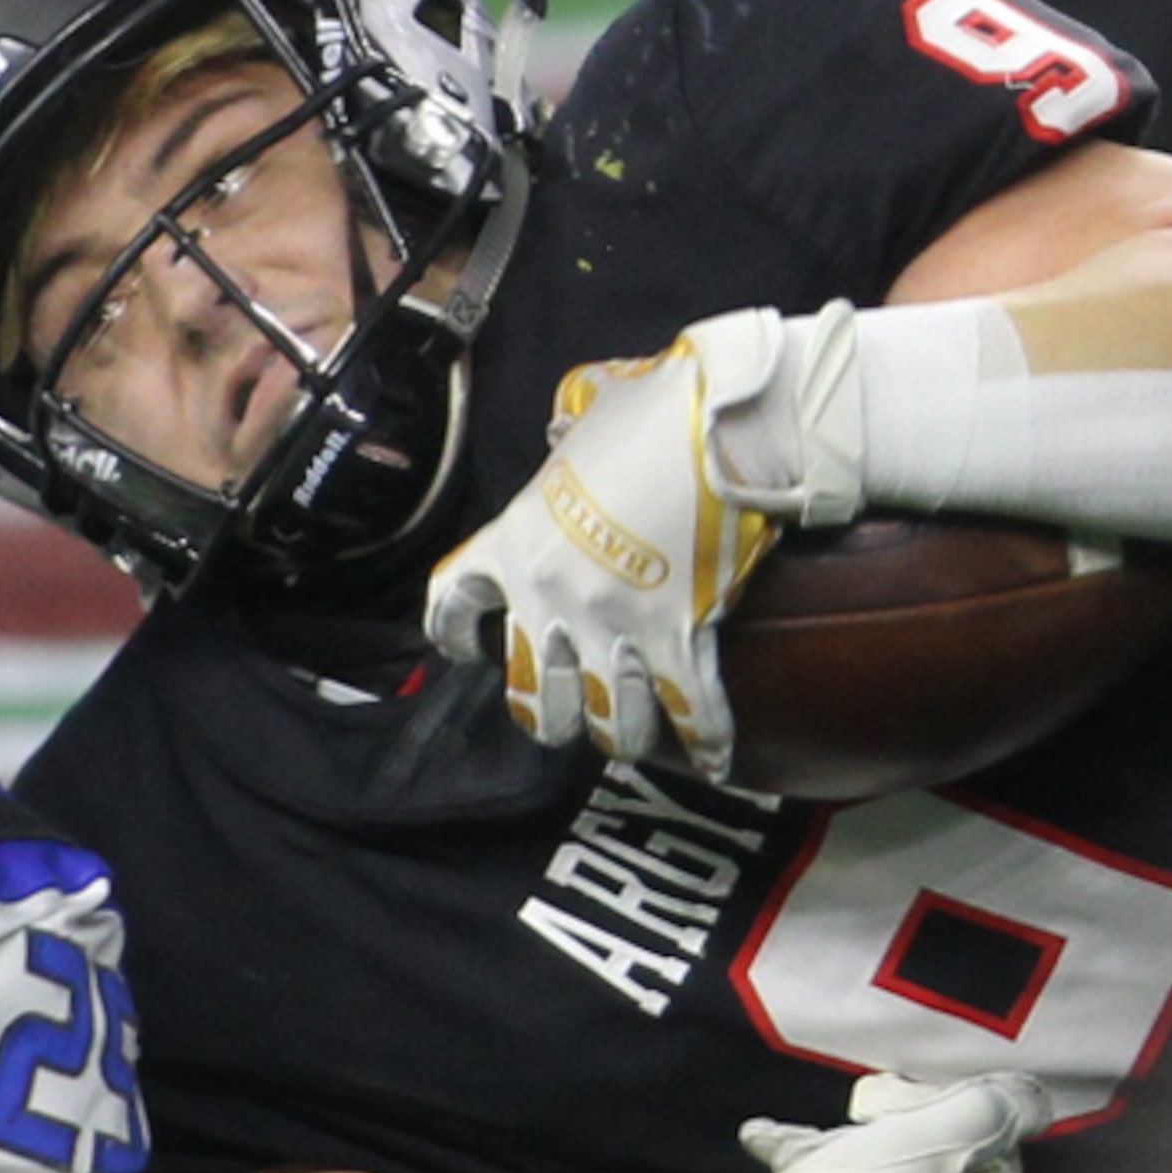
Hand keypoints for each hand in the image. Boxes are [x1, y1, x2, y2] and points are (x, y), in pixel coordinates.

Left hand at [426, 302, 862, 780]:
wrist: (718, 423)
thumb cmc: (654, 410)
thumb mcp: (585, 413)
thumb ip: (567, 426)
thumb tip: (569, 420)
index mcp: (515, 541)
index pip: (453, 603)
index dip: (455, 634)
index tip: (468, 651)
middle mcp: (551, 596)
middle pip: (532, 693)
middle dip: (550, 716)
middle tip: (569, 716)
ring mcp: (613, 625)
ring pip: (605, 719)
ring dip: (621, 736)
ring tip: (631, 739)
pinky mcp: (678, 638)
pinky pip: (688, 712)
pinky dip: (705, 743)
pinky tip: (714, 762)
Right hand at [633, 1071, 1050, 1172]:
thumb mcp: (935, 1141)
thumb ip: (991, 1111)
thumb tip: (1038, 1099)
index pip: (995, 1159)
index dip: (959, 1116)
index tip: (915, 1096)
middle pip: (932, 1172)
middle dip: (890, 1129)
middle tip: (860, 1108)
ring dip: (837, 1148)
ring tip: (795, 1132)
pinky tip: (765, 1145)